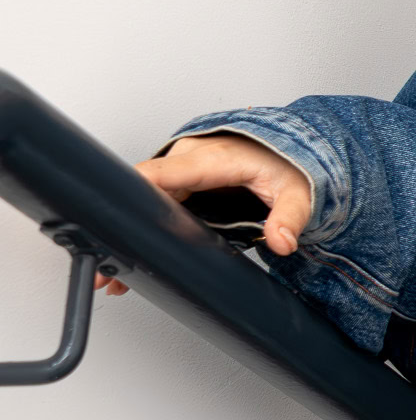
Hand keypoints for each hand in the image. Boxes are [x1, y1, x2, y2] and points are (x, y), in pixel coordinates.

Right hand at [96, 134, 312, 295]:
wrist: (291, 145)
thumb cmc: (290, 164)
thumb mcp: (298, 192)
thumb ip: (290, 217)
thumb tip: (282, 242)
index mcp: (211, 158)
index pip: (159, 174)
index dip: (132, 199)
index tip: (118, 228)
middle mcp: (189, 157)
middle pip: (143, 192)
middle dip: (126, 230)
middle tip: (113, 271)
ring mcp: (182, 166)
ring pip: (145, 198)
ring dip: (131, 230)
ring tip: (116, 273)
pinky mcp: (183, 176)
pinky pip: (157, 197)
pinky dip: (146, 223)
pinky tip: (137, 250)